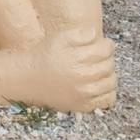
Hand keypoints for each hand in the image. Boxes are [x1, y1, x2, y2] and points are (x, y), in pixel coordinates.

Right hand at [0, 26, 117, 112]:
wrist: (28, 79)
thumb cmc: (44, 56)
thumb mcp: (61, 37)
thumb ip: (82, 34)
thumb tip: (99, 36)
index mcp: (78, 58)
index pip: (107, 50)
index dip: (108, 45)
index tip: (104, 45)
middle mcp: (83, 77)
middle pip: (109, 65)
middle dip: (108, 58)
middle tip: (100, 57)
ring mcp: (84, 94)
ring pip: (111, 82)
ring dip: (109, 74)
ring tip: (100, 70)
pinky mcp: (82, 106)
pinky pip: (107, 100)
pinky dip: (108, 92)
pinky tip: (99, 85)